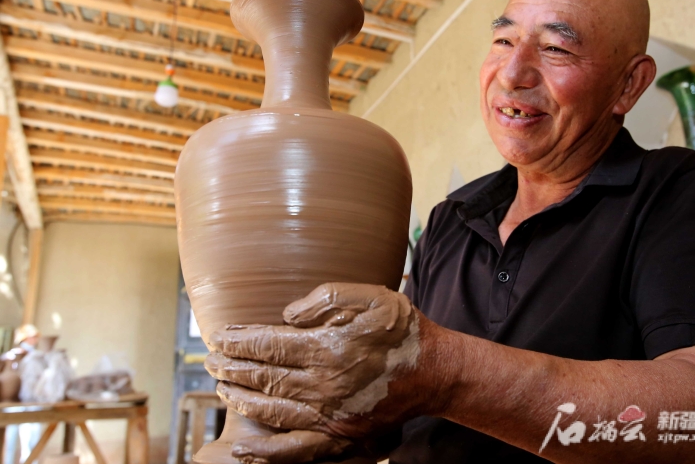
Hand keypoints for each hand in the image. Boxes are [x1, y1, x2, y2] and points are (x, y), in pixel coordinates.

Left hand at [206, 283, 448, 462]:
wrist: (434, 371)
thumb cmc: (401, 330)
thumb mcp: (370, 297)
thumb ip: (326, 299)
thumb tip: (286, 316)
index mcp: (327, 348)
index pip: (268, 344)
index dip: (239, 340)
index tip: (219, 335)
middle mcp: (322, 385)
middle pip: (263, 376)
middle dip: (231, 366)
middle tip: (209, 358)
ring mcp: (329, 415)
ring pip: (271, 409)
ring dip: (240, 397)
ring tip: (220, 385)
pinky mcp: (339, 435)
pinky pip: (296, 449)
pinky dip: (267, 453)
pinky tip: (244, 451)